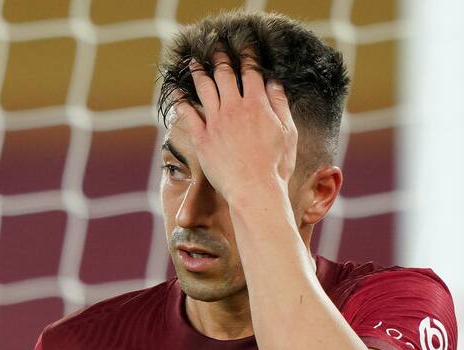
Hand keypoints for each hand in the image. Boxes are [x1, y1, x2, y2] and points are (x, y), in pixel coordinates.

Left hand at [174, 53, 297, 206]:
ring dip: (198, 72)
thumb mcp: (288, 132)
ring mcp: (216, 122)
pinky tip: (176, 92)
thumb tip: (274, 83)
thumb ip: (280, 104)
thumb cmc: (275, 166)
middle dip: (219, 58)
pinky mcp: (202, 138)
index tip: (243, 47)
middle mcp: (234, 108)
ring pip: (204, 88)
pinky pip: (188, 114)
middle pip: (224, 75)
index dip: (247, 56)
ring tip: (193, 61)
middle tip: (214, 47)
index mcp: (257, 104)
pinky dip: (181, 101)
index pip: (250, 72)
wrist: (255, 189)